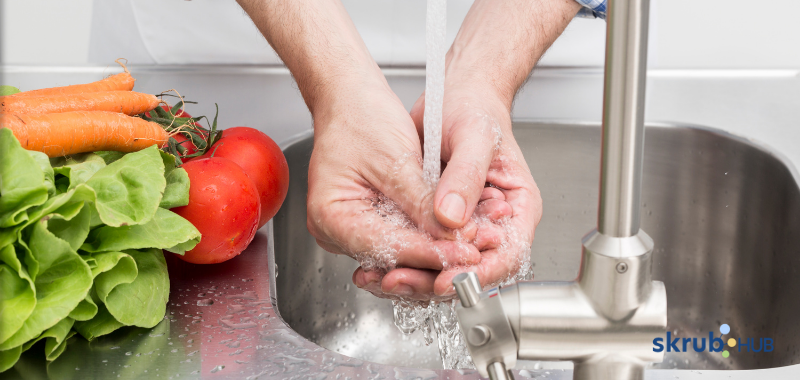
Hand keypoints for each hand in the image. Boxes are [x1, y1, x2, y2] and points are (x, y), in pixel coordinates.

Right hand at [306, 81, 482, 300]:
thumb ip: (421, 202)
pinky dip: (427, 235)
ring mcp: (351, 228)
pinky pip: (399, 237)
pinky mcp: (368, 222)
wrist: (351, 97)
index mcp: (330, 215)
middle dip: (437, 255)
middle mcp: (335, 229)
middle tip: (478, 250)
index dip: (429, 252)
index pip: (385, 247)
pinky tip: (457, 232)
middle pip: (391, 258)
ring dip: (436, 248)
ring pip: (398, 252)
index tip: (466, 252)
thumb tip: (450, 233)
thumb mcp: (396, 160)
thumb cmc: (361, 117)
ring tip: (475, 241)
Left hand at [353, 83, 542, 297]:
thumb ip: (466, 177)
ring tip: (380, 277)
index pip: (506, 256)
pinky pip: (422, 251)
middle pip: (470, 271)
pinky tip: (376, 262)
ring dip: (412, 275)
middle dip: (433, 281)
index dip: (476, 274)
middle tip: (399, 281)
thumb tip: (452, 218)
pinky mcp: (435, 223)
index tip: (445, 279)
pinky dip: (401, 259)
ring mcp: (463, 227)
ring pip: (443, 267)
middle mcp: (492, 224)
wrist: (451, 96)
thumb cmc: (475, 108)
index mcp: (516, 209)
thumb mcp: (475, 137)